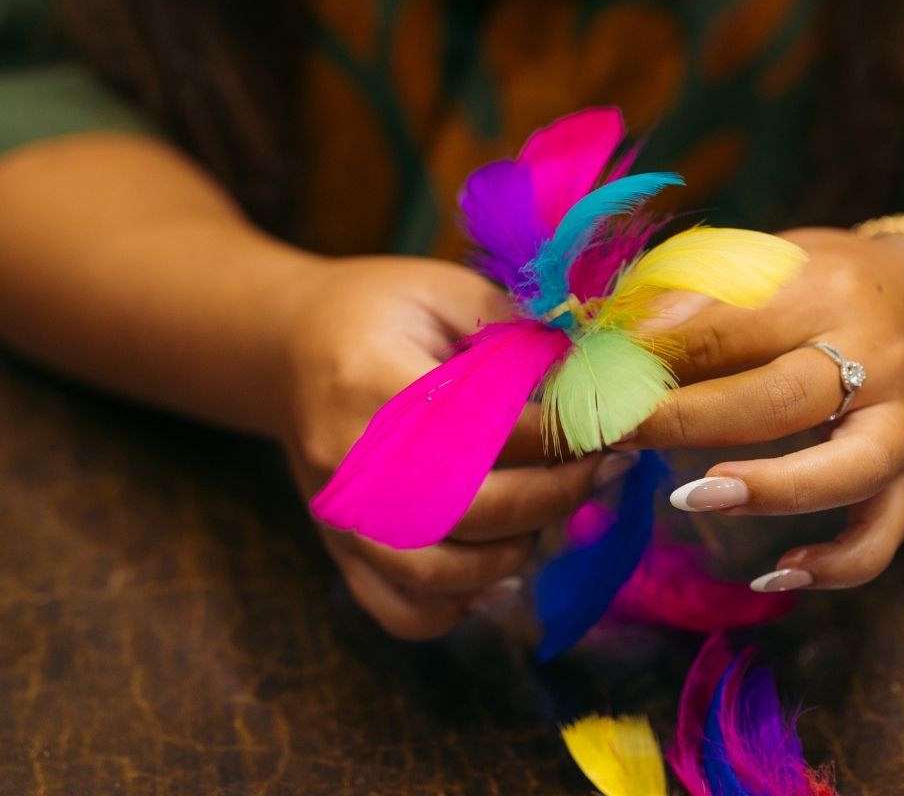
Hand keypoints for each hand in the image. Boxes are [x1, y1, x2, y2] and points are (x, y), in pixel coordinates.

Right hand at [275, 258, 607, 638]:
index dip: (564, 431)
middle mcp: (348, 461)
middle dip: (558, 495)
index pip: (487, 428)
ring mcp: (338, 516)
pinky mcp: (340, 549)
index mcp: (372, 382)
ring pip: (440, 574)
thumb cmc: (380, 311)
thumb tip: (598, 390)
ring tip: (551, 510)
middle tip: (606, 468)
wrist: (287, 347)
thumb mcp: (449, 292)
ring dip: (517, 550)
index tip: (615, 421)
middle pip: (470, 510)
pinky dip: (460, 606)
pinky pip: (403, 611)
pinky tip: (501, 570)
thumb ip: (520, 337)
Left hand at [617, 228, 903, 589]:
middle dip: (691, 419)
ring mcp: (900, 422)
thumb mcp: (759, 264)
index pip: (736, 323)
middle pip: (786, 395)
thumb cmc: (810, 284)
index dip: (661, 353)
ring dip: (771, 491)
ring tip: (693, 499)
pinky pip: (883, 534)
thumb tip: (617, 344)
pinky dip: (837, 566)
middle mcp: (875, 357)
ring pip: (852, 469)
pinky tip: (773, 576)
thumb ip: (695, 298)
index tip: (598, 378)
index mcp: (826, 291)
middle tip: (616, 433)